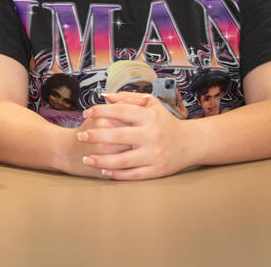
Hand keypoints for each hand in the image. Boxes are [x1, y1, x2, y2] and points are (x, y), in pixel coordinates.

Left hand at [75, 92, 192, 179]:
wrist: (191, 143)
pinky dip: (117, 174)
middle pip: (118, 136)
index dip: (101, 111)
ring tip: (86, 158)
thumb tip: (104, 96)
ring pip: (123, 159)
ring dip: (101, 160)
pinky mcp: (157, 170)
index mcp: (149, 116)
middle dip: (96, 136)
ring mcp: (154, 154)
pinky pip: (133, 174)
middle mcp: (152, 135)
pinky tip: (103, 170)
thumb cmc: (165, 121)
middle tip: (80, 136)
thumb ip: (127, 98)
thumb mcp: (150, 104)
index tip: (86, 113)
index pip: (120, 111)